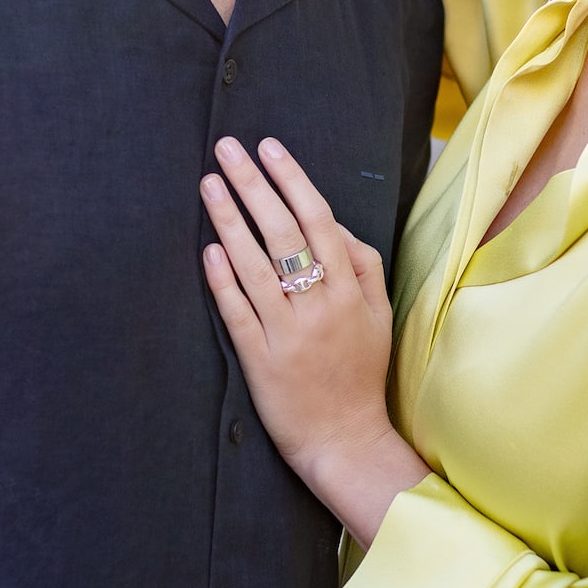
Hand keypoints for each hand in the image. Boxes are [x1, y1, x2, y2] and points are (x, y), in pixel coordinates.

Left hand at [201, 138, 430, 545]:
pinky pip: (238, 312)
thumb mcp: (379, 316)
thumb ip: (362, 267)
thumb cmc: (361, 373)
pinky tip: (208, 248)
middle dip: (253, 184)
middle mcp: (319, 306)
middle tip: (227, 148)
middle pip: (283, 232)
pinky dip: (223, 279)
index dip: (292, 180)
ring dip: (229, 220)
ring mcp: (288, 333)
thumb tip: (335, 225)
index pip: (319, 220)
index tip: (269, 148)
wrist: (346, 440)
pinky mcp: (260, 360)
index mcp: (349, 291)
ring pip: (255, 266)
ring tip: (209, 184)